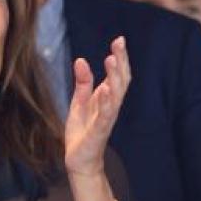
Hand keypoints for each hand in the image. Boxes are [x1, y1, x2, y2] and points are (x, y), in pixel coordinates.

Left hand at [65, 37, 130, 176]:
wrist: (80, 160)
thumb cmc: (82, 132)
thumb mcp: (79, 102)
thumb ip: (83, 83)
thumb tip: (81, 59)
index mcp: (107, 99)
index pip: (118, 75)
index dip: (120, 58)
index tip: (119, 40)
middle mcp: (111, 107)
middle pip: (121, 81)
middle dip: (121, 62)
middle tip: (119, 43)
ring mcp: (107, 119)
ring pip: (116, 95)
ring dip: (115, 78)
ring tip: (112, 60)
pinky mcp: (99, 131)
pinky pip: (106, 115)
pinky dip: (106, 102)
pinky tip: (106, 89)